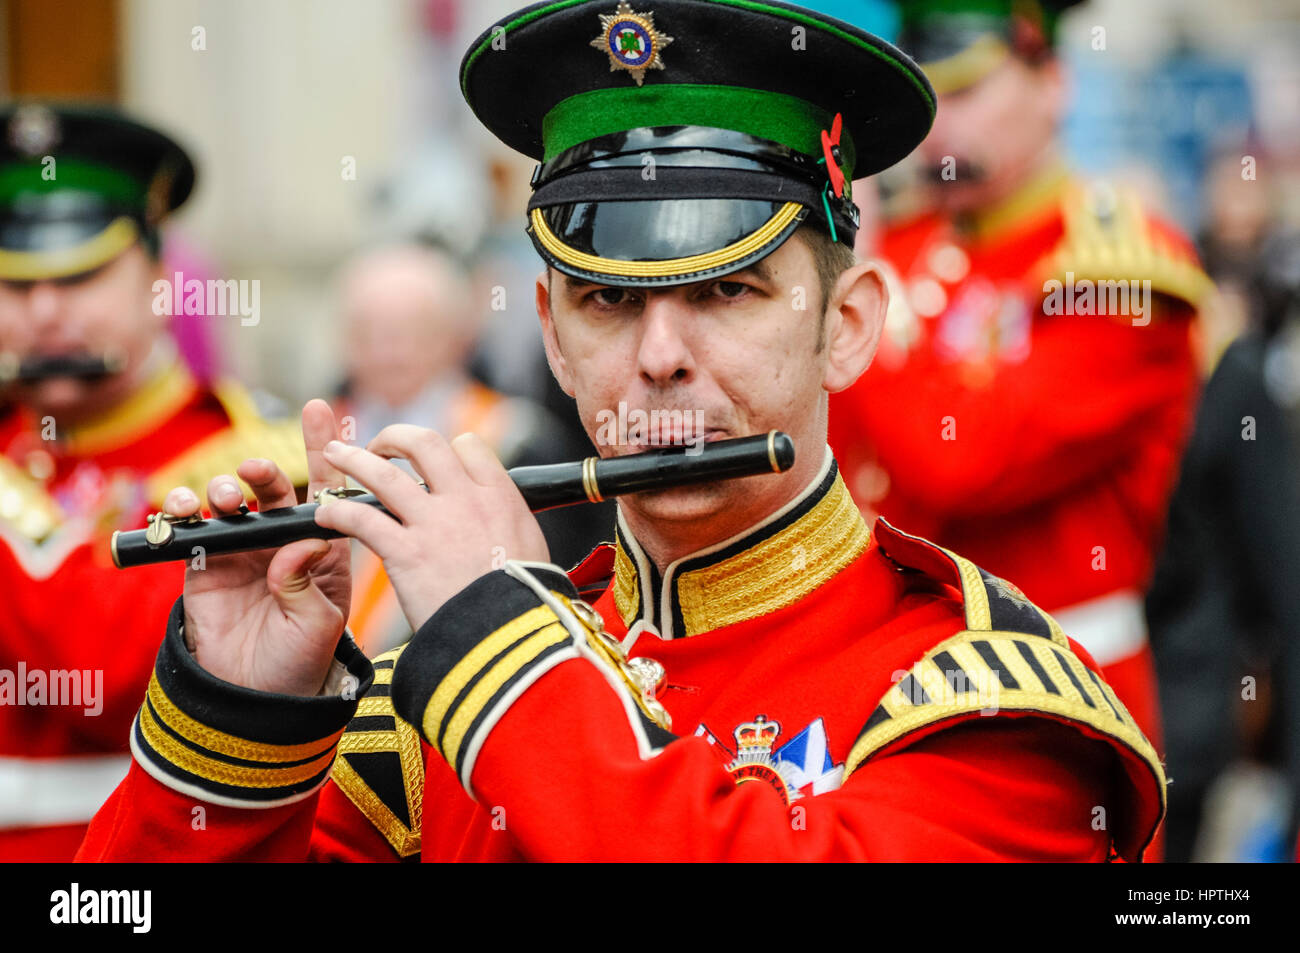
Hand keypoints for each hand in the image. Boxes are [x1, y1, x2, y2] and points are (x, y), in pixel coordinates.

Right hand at [165, 399, 351, 695]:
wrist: (255, 699)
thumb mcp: (317, 624)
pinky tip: (183, 510)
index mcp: (321, 549)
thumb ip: (307, 583)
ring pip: (230, 503)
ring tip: (223, 498)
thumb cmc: (300, 661)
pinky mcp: (203, 566)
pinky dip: (182, 513)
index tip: (319, 408)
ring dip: (223, 489)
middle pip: (273, 490)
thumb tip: (301, 545)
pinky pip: (190, 530)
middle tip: (254, 471)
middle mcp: (282, 542)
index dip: (324, 449)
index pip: (327, 490)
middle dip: (263, 471)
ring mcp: (242, 551)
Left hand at [315, 426, 548, 630]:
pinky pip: (362, 519)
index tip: (432, 464)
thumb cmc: (526, 602)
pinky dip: (338, 512)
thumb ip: (509, 524)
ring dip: (354, 459)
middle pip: (424, 442)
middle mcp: (466, 499)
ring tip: (335, 454)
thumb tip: (502, 524)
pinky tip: (326, 515)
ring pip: (384, 473)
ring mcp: (434, 523)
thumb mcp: (531, 548)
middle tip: (380, 446)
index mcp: (500, 496)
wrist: (512, 635)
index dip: (447, 449)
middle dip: (395, 436)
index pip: (468, 446)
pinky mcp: (407, 552)